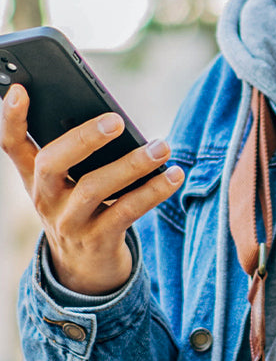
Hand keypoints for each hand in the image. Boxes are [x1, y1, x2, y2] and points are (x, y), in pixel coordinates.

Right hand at [0, 83, 183, 294]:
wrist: (86, 271)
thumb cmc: (82, 212)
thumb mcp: (68, 187)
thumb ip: (79, 156)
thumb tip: (114, 122)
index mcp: (34, 178)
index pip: (12, 144)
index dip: (12, 118)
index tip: (21, 89)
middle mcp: (45, 199)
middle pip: (52, 163)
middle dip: (84, 138)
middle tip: (116, 121)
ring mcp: (69, 222)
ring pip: (95, 188)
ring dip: (132, 165)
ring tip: (162, 148)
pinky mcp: (98, 241)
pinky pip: (126, 211)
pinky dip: (152, 192)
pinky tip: (173, 176)